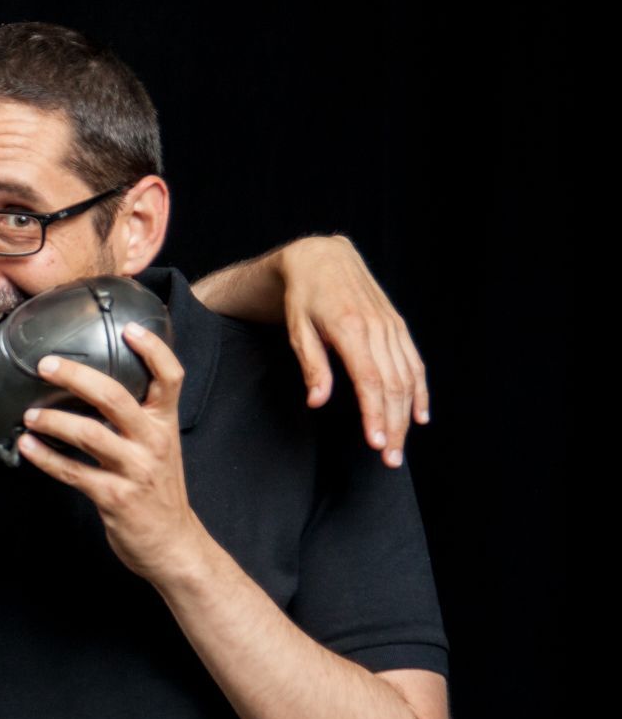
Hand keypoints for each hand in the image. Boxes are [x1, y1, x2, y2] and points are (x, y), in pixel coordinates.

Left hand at [18, 325, 207, 581]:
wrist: (173, 544)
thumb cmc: (158, 491)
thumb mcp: (159, 446)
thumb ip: (138, 418)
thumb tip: (94, 386)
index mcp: (165, 424)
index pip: (170, 377)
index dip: (152, 349)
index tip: (127, 327)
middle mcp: (153, 442)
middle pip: (115, 396)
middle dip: (75, 376)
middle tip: (45, 365)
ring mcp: (134, 470)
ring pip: (88, 433)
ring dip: (51, 421)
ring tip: (28, 415)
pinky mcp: (114, 497)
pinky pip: (72, 472)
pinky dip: (45, 458)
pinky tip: (27, 446)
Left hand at [280, 235, 428, 466]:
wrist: (322, 258)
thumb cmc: (303, 296)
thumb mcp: (297, 329)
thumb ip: (312, 366)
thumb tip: (317, 402)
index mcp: (351, 328)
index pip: (369, 380)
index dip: (374, 414)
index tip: (375, 444)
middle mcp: (378, 328)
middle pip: (393, 386)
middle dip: (393, 426)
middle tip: (390, 460)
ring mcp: (392, 326)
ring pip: (407, 378)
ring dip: (406, 415)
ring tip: (400, 447)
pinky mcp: (398, 326)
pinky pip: (415, 362)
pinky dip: (420, 390)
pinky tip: (420, 415)